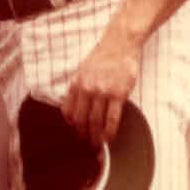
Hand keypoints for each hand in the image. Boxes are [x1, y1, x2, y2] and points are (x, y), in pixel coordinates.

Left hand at [64, 30, 139, 147]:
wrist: (120, 43)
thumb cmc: (103, 57)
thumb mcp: (83, 70)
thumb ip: (79, 88)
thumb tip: (75, 108)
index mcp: (76, 83)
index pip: (68, 112)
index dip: (72, 126)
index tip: (76, 134)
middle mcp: (86, 89)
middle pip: (81, 121)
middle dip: (83, 136)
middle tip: (88, 146)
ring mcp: (102, 92)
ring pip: (96, 122)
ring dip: (96, 138)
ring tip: (98, 146)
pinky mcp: (118, 94)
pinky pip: (112, 119)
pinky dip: (109, 132)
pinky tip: (109, 139)